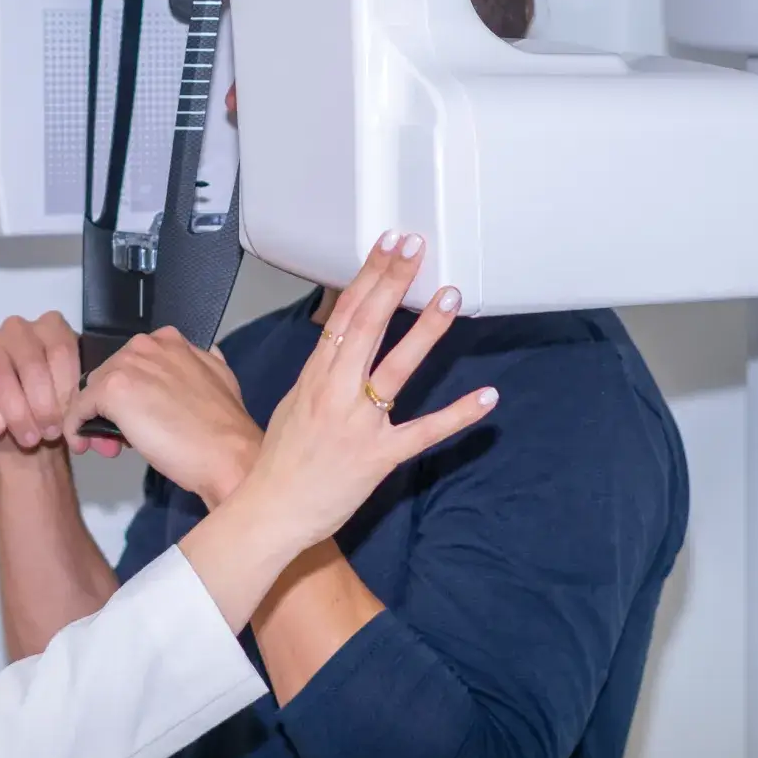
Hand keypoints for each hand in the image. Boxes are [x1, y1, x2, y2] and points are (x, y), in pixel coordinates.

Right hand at [0, 313, 117, 455]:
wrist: (20, 436)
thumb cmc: (48, 414)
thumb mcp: (71, 405)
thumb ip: (81, 403)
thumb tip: (90, 418)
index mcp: (51, 328)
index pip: (62, 351)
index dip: (66, 389)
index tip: (71, 419)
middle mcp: (18, 328)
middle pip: (33, 363)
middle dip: (42, 404)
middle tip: (49, 434)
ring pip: (3, 374)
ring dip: (16, 411)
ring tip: (28, 438)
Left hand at [65, 330, 261, 506]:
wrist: (226, 453)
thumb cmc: (223, 427)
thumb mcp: (220, 378)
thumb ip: (201, 364)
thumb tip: (195, 363)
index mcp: (169, 341)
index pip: (131, 363)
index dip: (130, 392)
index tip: (136, 416)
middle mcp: (145, 346)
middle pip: (108, 376)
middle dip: (110, 408)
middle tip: (118, 439)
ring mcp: (127, 366)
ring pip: (91, 392)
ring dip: (95, 419)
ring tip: (108, 446)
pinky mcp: (111, 391)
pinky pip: (78, 409)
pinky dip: (75, 428)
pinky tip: (85, 445)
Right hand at [234, 231, 495, 549]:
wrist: (271, 512)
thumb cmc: (281, 463)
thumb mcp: (294, 403)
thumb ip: (320, 373)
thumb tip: (338, 345)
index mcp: (314, 376)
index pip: (343, 313)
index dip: (368, 276)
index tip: (388, 245)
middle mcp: (334, 392)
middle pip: (366, 325)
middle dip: (393, 281)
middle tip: (416, 247)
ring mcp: (358, 423)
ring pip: (395, 367)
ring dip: (425, 330)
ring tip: (450, 297)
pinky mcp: (379, 456)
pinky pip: (424, 431)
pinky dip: (457, 414)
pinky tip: (486, 396)